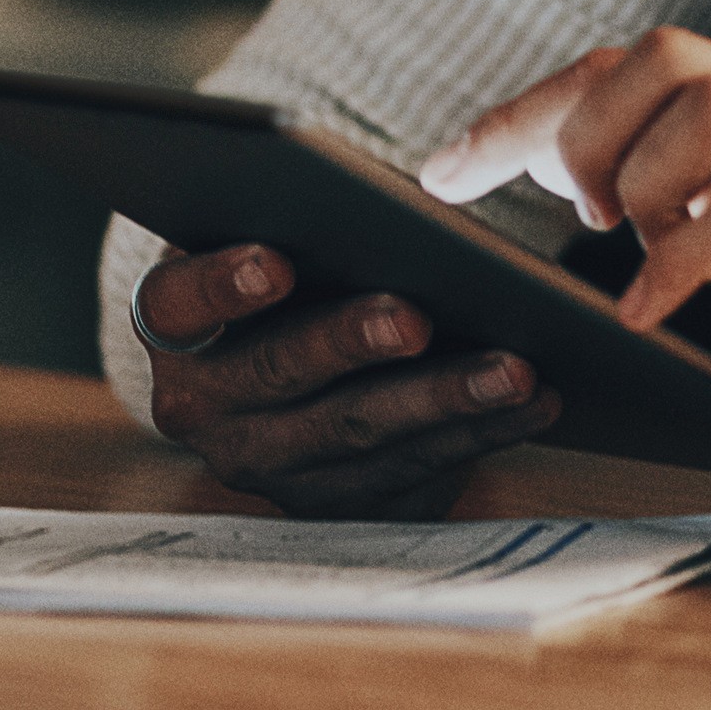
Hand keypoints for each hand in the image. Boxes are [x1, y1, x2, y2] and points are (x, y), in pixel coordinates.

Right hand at [133, 243, 560, 517]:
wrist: (294, 367)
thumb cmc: (293, 272)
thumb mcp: (271, 240)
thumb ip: (294, 226)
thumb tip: (369, 207)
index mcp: (175, 327)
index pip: (177, 304)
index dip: (221, 285)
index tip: (275, 262)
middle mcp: (206, 407)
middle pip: (279, 374)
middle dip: (352, 344)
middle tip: (415, 318)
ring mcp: (269, 463)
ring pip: (357, 432)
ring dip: (442, 398)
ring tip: (513, 365)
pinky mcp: (333, 502)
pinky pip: (411, 471)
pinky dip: (478, 434)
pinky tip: (534, 401)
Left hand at [418, 29, 710, 452]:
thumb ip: (691, 180)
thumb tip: (577, 176)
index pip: (629, 65)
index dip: (527, 111)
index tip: (447, 167)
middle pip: (656, 58)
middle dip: (583, 132)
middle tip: (579, 217)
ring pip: (700, 110)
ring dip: (637, 184)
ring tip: (636, 249)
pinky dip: (676, 260)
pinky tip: (651, 309)